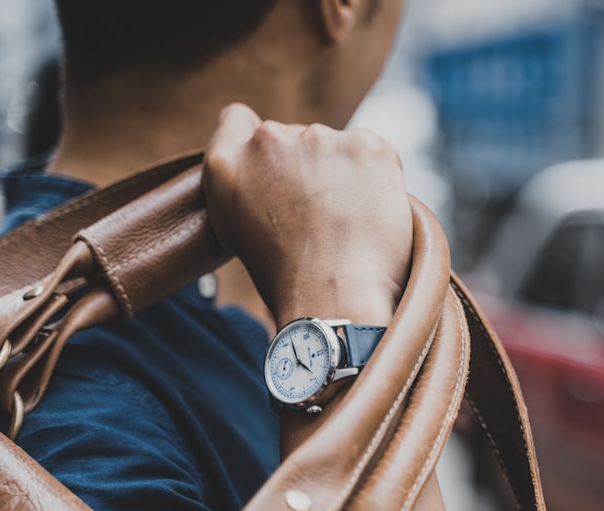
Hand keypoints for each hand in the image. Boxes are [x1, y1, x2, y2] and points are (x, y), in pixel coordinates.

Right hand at [203, 104, 411, 327]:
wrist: (335, 297)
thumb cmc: (289, 279)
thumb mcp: (237, 231)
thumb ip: (243, 184)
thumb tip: (270, 170)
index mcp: (227, 163)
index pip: (237, 121)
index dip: (259, 145)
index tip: (279, 172)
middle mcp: (268, 141)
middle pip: (296, 138)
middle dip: (309, 168)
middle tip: (320, 217)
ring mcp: (319, 139)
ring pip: (336, 147)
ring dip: (343, 173)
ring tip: (347, 223)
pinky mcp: (366, 146)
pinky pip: (373, 154)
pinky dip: (376, 178)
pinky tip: (370, 214)